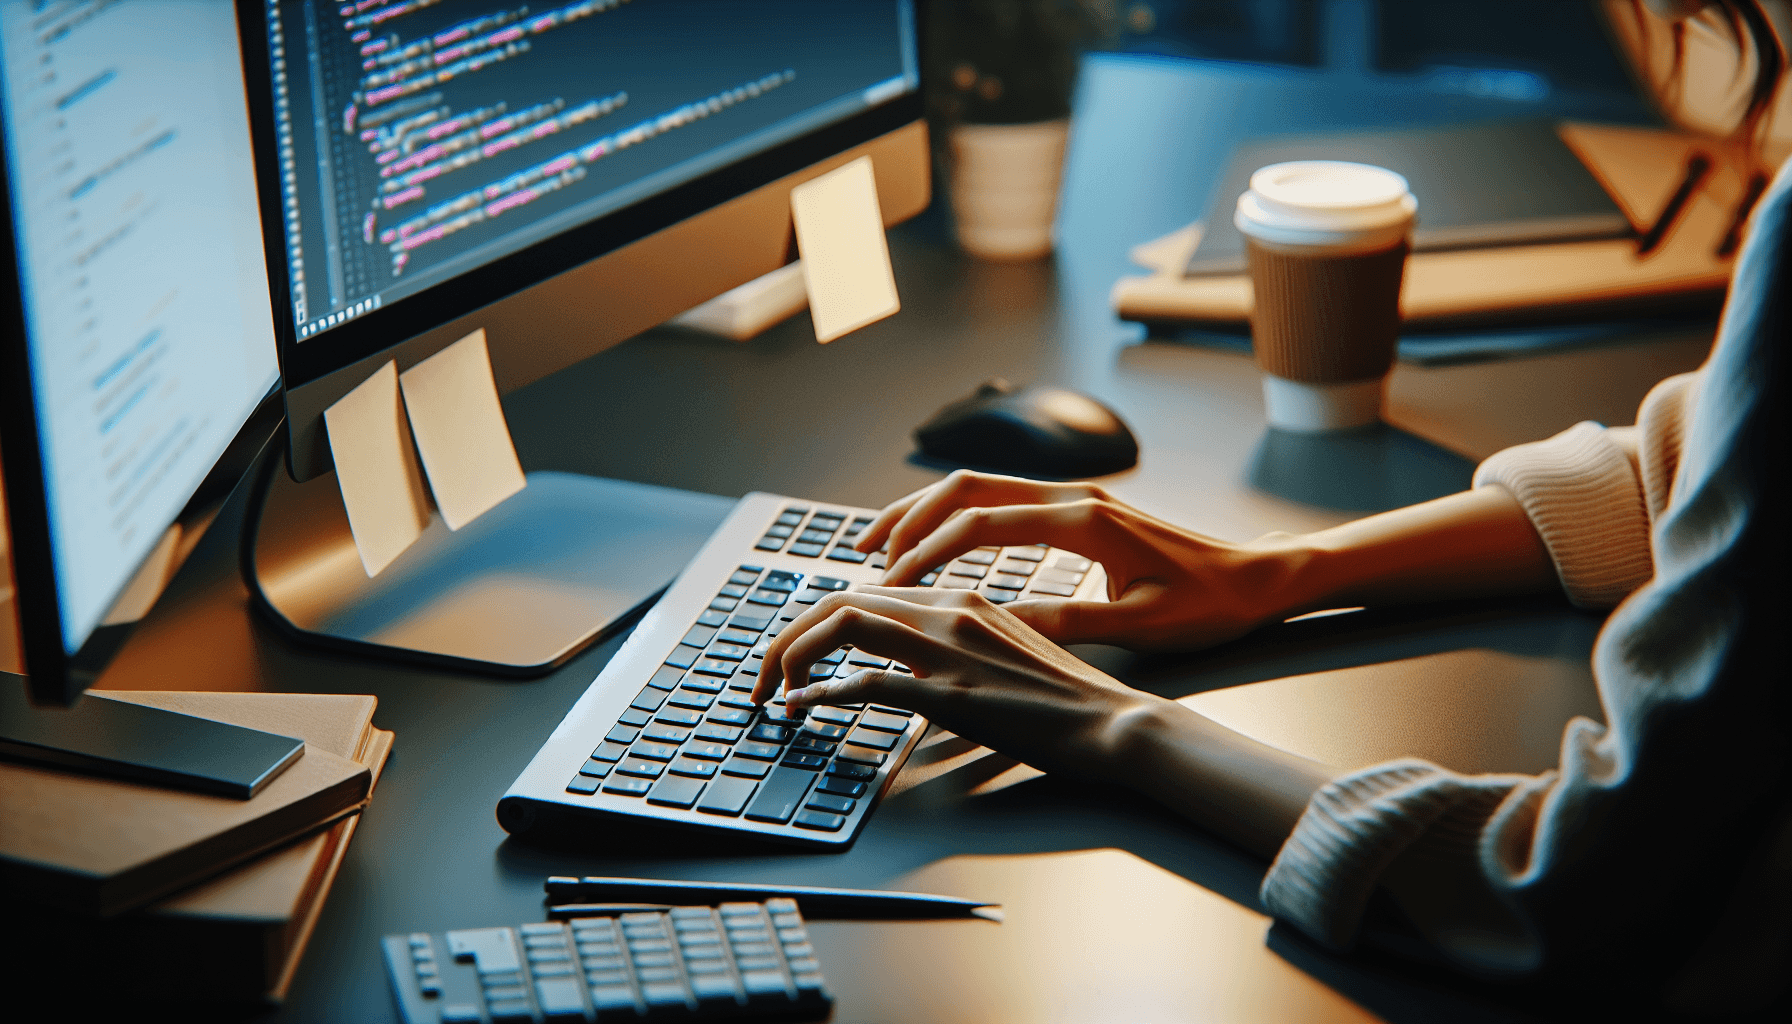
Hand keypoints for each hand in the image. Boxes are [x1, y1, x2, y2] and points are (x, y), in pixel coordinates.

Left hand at [749, 587, 1169, 781]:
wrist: (1115, 723)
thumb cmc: (1066, 698)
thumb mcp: (1003, 651)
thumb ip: (952, 646)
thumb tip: (900, 664)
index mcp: (961, 598)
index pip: (865, 592)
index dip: (815, 619)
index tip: (792, 652)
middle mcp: (949, 611)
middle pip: (841, 600)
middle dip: (786, 634)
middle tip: (760, 672)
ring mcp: (949, 651)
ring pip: (843, 625)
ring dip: (792, 656)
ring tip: (770, 688)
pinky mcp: (951, 695)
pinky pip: (865, 683)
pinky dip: (820, 693)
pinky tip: (801, 708)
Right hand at [855, 470, 1307, 650]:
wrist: (1256, 579)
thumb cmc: (1208, 604)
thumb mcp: (1139, 625)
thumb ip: (1067, 621)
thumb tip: (995, 624)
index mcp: (1082, 519)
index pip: (981, 524)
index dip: (926, 553)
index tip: (889, 585)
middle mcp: (1073, 496)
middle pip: (967, 488)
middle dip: (908, 519)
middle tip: (865, 556)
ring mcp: (1076, 497)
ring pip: (981, 487)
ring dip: (927, 511)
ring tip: (883, 543)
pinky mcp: (1081, 509)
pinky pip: (1003, 500)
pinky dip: (958, 516)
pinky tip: (940, 543)